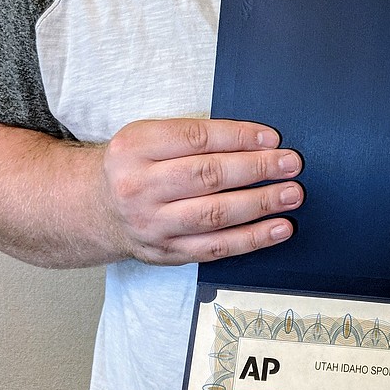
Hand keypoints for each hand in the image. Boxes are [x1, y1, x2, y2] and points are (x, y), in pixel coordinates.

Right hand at [98, 117, 302, 264]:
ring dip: (260, 204)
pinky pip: (215, 248)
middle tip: (291, 164)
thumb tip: (257, 141)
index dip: (238, 137)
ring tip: (291, 194)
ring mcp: (152, 224)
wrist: (98, 209)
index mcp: (135, 148)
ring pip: (214, 214)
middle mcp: (139, 187)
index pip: (196, 138)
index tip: (272, 138)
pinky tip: (278, 228)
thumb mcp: (148, 138)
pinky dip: (252, 239)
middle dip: (257, 169)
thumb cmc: (136, 167)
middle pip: (207, 176)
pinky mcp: (166, 252)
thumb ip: (192, 137)